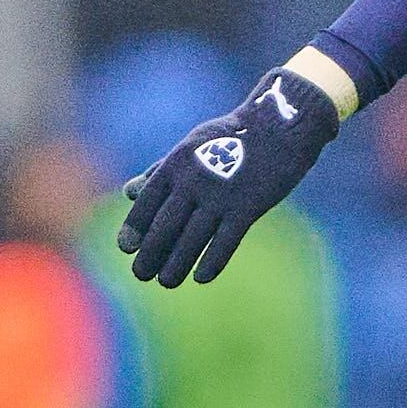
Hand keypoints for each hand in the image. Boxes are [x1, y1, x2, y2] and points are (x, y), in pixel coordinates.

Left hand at [120, 63, 341, 286]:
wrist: (280, 125)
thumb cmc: (232, 136)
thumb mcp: (189, 145)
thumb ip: (159, 170)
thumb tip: (128, 192)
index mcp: (177, 163)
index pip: (148, 201)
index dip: (135, 227)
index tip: (125, 248)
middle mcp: (194, 181)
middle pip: (165, 225)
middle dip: (150, 253)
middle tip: (141, 274)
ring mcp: (221, 195)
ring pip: (192, 239)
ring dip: (176, 264)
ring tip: (166, 282)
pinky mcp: (247, 207)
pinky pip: (225, 241)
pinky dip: (211, 262)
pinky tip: (200, 278)